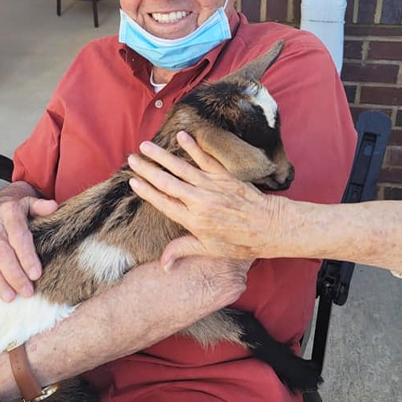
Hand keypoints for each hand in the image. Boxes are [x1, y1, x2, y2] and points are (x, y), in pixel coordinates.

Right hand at [0, 185, 57, 301]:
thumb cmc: (15, 210)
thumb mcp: (30, 203)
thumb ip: (41, 207)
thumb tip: (52, 206)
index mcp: (9, 211)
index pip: (18, 236)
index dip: (26, 257)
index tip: (35, 274)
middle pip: (1, 253)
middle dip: (14, 275)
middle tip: (26, 291)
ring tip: (10, 296)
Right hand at [128, 131, 283, 268]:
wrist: (269, 228)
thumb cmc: (239, 242)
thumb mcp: (209, 250)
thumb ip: (183, 250)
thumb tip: (163, 265)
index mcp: (193, 221)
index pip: (164, 202)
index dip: (147, 191)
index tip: (132, 181)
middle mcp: (199, 201)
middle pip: (167, 182)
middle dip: (147, 170)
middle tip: (132, 159)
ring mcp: (212, 187)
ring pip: (181, 168)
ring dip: (162, 156)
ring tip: (146, 146)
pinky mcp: (224, 177)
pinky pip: (205, 159)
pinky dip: (193, 147)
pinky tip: (181, 136)